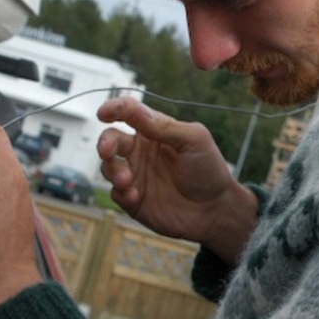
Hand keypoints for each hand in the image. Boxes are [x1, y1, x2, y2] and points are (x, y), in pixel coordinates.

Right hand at [97, 97, 257, 262]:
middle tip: (107, 150)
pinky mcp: (133, 199)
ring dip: (112, 170)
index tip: (103, 113)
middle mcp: (141, 151)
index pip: (129, 113)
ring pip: (108, 166)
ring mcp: (136, 175)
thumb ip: (165, 126)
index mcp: (155, 131)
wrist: (215, 210)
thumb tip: (136, 111)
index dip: (114, 108)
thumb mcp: (194, 140)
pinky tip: (134, 196)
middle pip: (111, 138)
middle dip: (105, 142)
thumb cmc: (209, 170)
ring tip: (126, 180)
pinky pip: (115, 193)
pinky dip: (120, 192)